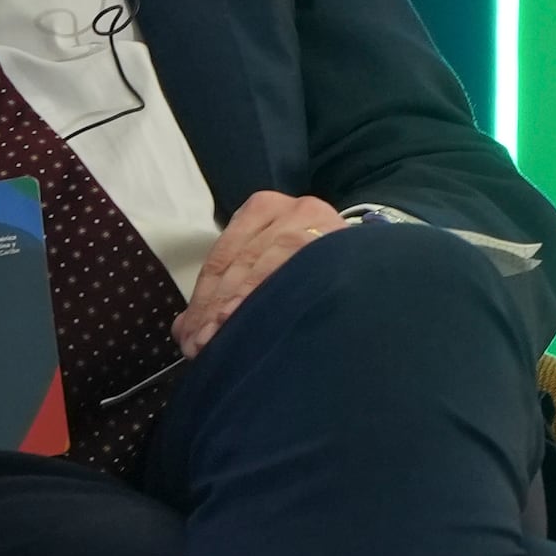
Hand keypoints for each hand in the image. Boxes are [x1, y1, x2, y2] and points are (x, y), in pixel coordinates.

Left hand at [174, 192, 347, 356]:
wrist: (369, 265)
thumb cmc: (307, 273)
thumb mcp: (262, 273)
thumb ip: (224, 296)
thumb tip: (185, 333)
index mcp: (261, 210)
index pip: (222, 258)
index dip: (202, 301)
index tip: (190, 338)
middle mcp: (289, 210)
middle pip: (241, 262)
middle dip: (217, 308)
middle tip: (204, 346)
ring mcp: (317, 221)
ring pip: (269, 261)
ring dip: (245, 302)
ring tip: (226, 337)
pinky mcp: (340, 238)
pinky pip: (303, 264)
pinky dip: (281, 291)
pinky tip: (269, 317)